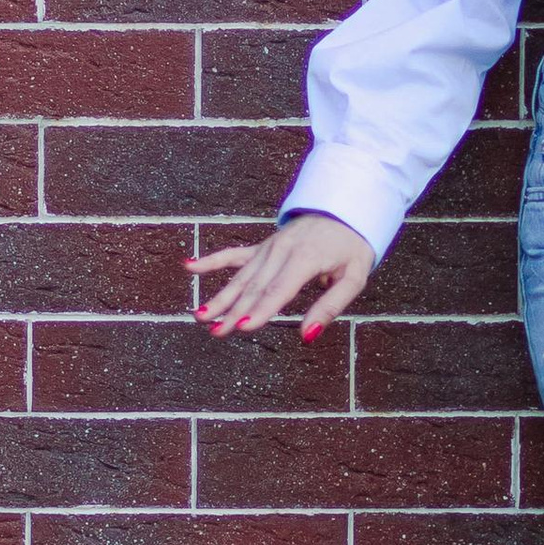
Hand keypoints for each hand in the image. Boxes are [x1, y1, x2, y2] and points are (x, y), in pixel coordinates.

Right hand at [189, 213, 374, 342]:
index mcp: (305, 258)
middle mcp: (281, 251)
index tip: (243, 327)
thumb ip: (331, 306)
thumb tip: (307, 335)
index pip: (279, 290)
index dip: (261, 310)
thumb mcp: (354, 277)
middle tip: (215, 332)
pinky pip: (233, 255)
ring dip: (220, 297)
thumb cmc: (351, 247)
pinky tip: (189, 267)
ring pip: (241, 277)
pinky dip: (211, 260)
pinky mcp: (262, 247)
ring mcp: (269, 247)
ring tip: (200, 316)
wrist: (344, 209)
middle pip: (255, 287)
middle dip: (234, 311)